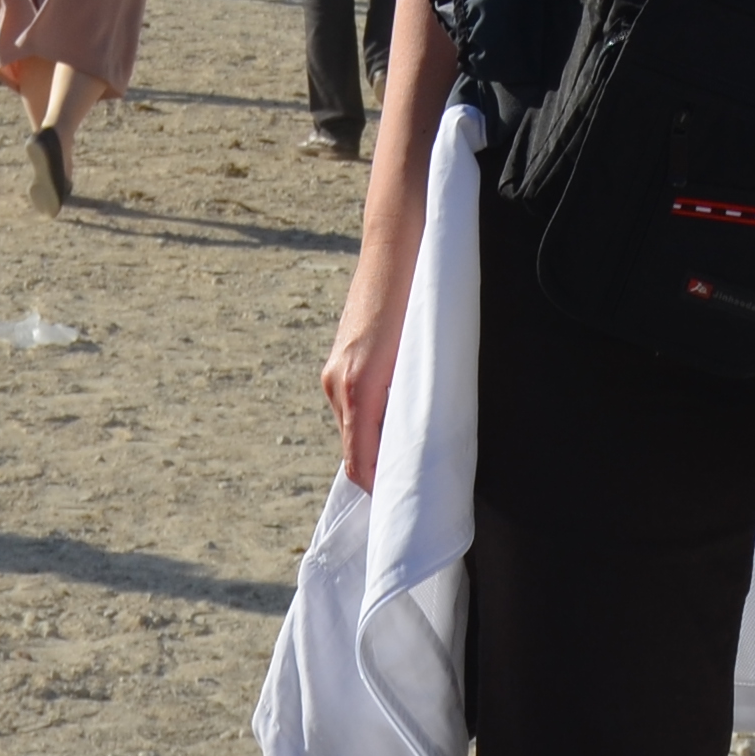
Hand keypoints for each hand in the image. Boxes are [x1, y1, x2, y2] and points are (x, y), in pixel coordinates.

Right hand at [321, 258, 412, 489]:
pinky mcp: (340, 359)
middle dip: (381, 469)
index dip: (380, 491)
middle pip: (356, 450)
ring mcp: (335, 370)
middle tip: (416, 485)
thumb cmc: (417, 298)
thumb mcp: (420, 359)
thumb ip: (409, 408)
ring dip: (379, 441)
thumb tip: (411, 450)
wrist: (397, 245)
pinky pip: (354, 404)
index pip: (360, 464)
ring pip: (356, 426)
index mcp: (357, 389)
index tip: (403, 510)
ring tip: (413, 449)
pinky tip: (399, 410)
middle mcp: (337, 384)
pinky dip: (373, 417)